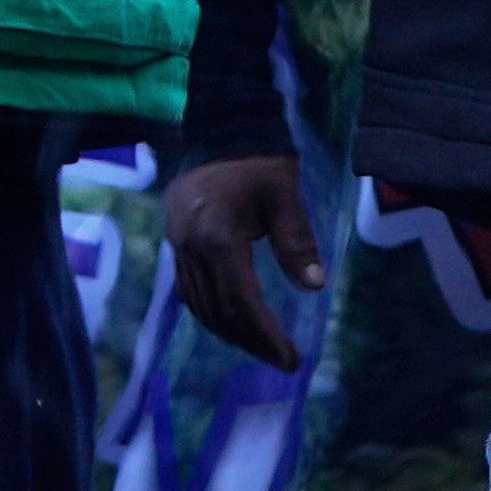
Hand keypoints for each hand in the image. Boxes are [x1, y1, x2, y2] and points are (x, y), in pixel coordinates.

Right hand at [158, 151, 324, 372]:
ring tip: (259, 347)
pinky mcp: (175, 244)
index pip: (242, 301)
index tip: (290, 358)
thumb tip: (314, 286)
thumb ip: (296, 241)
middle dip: (250, 341)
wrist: (220, 130)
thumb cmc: (258, 162)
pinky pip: (189, 291)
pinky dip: (211, 314)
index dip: (265, 335)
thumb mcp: (285, 195)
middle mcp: (191, 248)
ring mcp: (178, 247)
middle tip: (280, 359)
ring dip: (229, 333)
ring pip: (200, 306)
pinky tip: (232, 322)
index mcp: (218, 236)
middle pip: (219, 311)